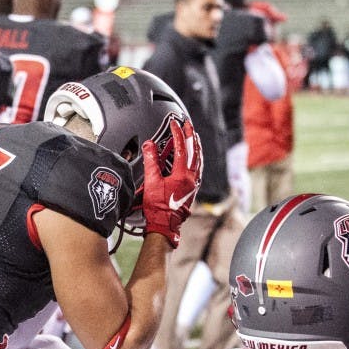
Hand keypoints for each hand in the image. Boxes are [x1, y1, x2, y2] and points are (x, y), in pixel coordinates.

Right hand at [142, 119, 202, 247]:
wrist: (165, 224)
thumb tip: (150, 145)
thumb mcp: (151, 182)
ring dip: (196, 146)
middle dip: (190, 135)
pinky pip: (198, 169)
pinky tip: (194, 157)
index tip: (174, 123)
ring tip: (194, 136)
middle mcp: (191, 178)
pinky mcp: (192, 189)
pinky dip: (196, 158)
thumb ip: (151, 162)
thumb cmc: (158, 207)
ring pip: (198, 160)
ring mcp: (194, 184)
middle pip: (194, 151)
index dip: (177, 133)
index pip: (181, 148)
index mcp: (182, 175)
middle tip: (188, 124)